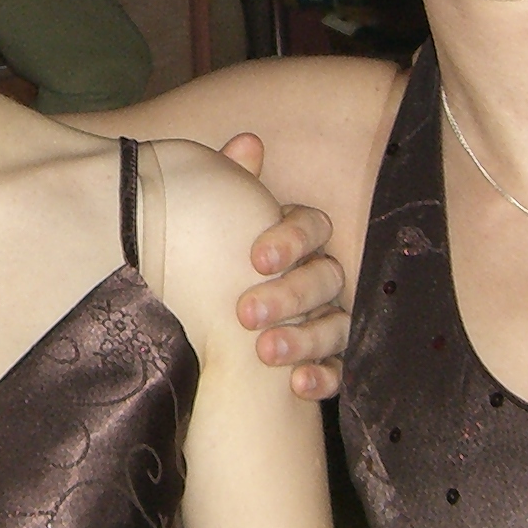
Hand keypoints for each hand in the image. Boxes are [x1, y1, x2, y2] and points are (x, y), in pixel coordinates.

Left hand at [219, 131, 349, 401]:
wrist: (189, 319)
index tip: (255, 258)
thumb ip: (232, 183)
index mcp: (295, 236)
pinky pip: (338, 369)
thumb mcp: (216, 223)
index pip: (313, 226)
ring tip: (265, 352)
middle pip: (326, 277)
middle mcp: (318, 273)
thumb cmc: (209, 260)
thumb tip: (248, 141)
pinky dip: (323, 376)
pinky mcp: (324, 360)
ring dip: (305, 338)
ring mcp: (327, 317)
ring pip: (336, 324)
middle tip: (246, 312)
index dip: (290, 239)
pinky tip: (297, 385)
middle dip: (290, 295)